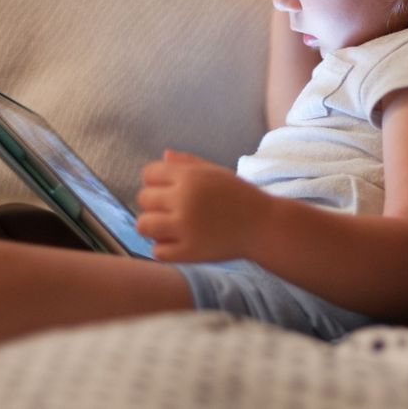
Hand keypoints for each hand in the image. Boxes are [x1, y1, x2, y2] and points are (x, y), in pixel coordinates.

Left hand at [135, 150, 273, 261]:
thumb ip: (188, 163)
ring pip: (144, 225)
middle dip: (155, 203)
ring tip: (169, 227)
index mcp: (191, 177)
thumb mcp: (216, 172)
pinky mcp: (189, 252)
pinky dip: (164, 248)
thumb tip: (163, 156)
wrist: (263, 226)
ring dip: (153, 226)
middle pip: (144, 199)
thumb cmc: (240, 196)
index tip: (169, 190)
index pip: (149, 174)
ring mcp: (185, 227)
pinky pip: (157, 251)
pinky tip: (178, 242)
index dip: (156, 181)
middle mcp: (185, 199)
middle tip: (172, 210)